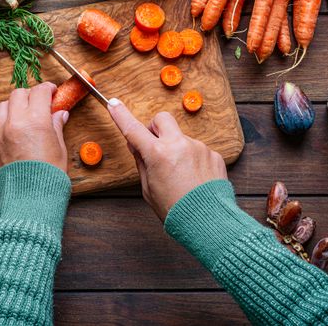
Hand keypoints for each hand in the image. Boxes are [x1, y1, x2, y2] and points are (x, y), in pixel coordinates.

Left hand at [0, 82, 68, 173]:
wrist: (30, 199)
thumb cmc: (48, 176)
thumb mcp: (59, 147)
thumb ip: (57, 126)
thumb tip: (60, 114)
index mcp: (36, 120)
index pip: (40, 92)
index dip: (48, 89)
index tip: (52, 92)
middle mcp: (15, 122)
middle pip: (19, 94)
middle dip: (30, 95)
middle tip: (38, 103)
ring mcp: (0, 132)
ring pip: (2, 105)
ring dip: (13, 105)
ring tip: (22, 113)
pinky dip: (0, 119)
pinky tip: (9, 125)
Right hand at [108, 99, 226, 219]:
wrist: (210, 223)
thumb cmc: (176, 211)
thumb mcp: (148, 189)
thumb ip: (142, 163)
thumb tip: (137, 146)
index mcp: (158, 154)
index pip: (133, 129)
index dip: (120, 115)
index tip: (113, 104)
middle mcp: (179, 145)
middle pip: (162, 119)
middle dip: (155, 128)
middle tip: (154, 145)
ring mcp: (199, 148)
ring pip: (181, 138)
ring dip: (176, 149)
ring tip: (180, 177)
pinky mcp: (213, 154)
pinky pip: (198, 151)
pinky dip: (193, 161)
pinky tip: (194, 180)